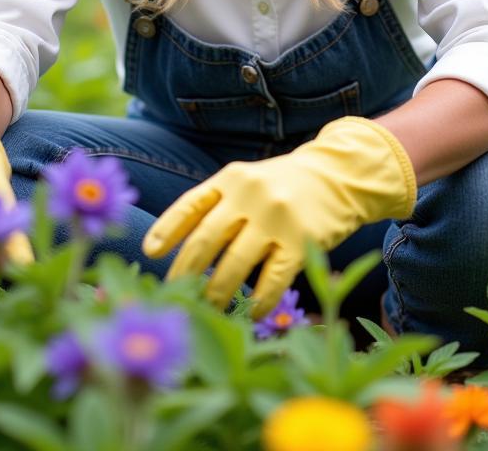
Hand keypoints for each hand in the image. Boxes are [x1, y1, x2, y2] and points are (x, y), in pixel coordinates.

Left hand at [142, 115, 415, 317]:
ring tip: (209, 308)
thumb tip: (177, 252)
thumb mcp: (246, 182)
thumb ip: (217, 206)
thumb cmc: (281, 187)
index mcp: (231, 178)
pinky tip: (251, 312)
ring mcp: (275, 217)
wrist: (337, 175)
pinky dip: (258, 302)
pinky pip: (272, 280)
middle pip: (206, 239)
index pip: (190, 205)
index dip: (167, 230)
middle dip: (186, 272)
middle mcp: (250, 194)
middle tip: (176, 294)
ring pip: (235, 264)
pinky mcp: (301, 240)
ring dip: (217, 293)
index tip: (150, 253)